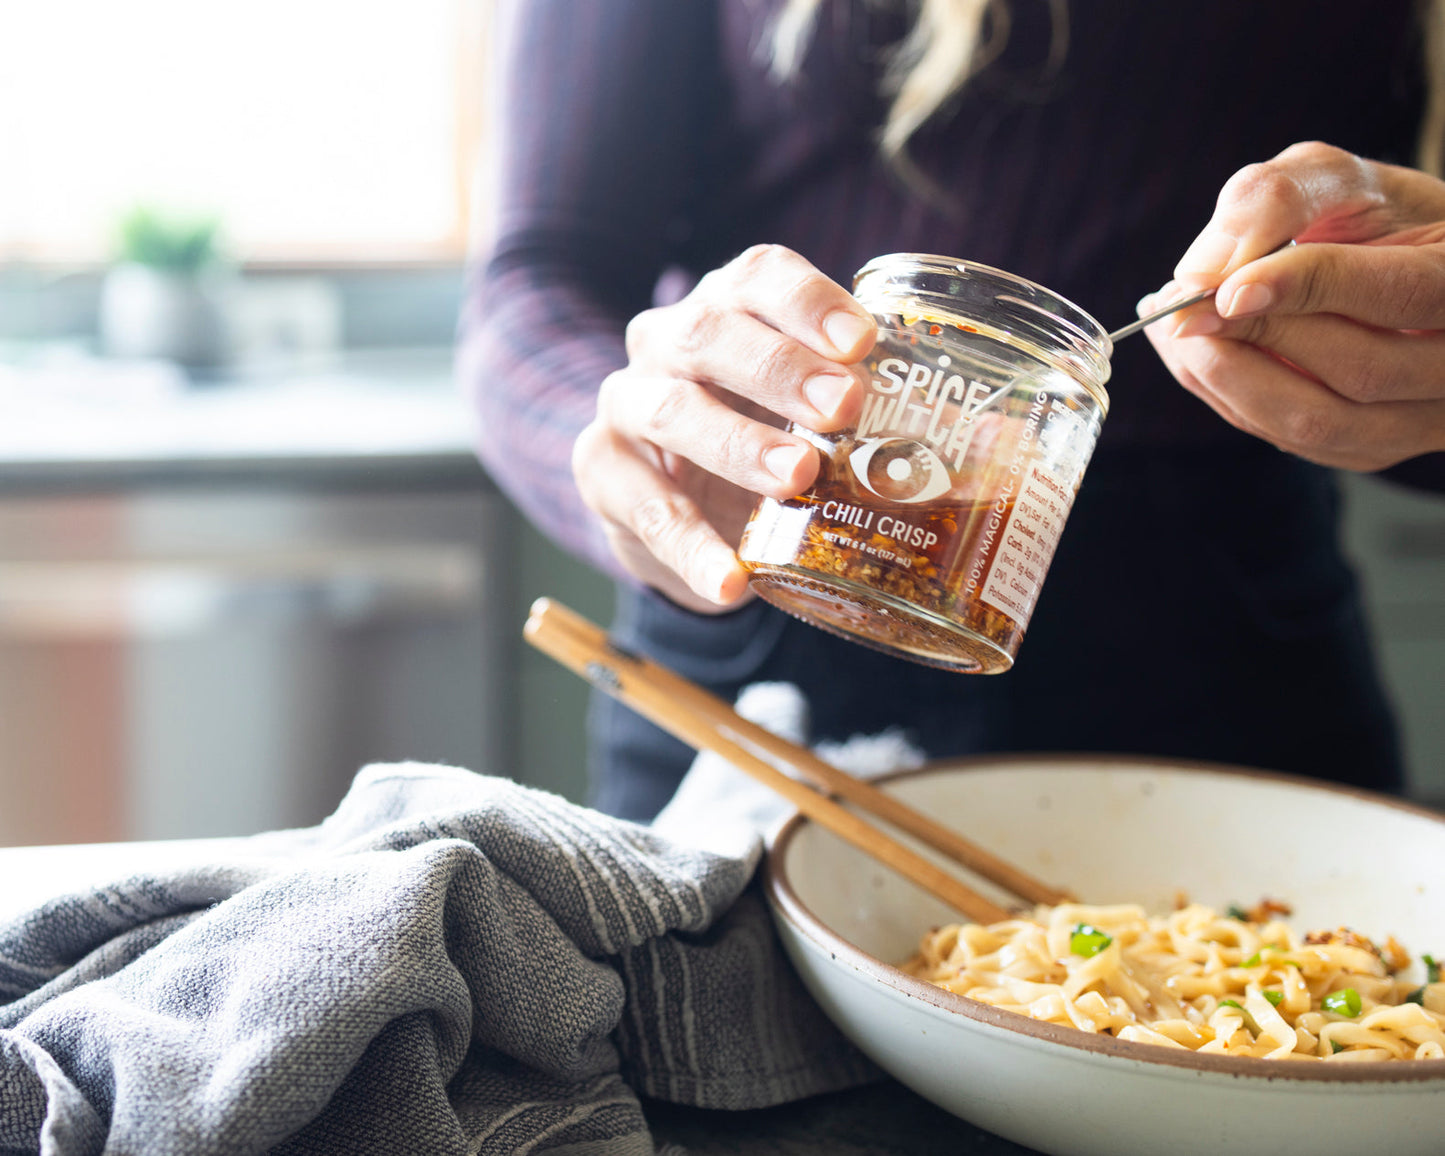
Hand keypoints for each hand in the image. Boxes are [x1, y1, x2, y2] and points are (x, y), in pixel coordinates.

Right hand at [571, 244, 874, 611]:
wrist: (667, 501)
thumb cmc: (757, 436)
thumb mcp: (806, 415)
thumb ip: (879, 415)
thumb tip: (995, 440)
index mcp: (726, 307)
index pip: (759, 277)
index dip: (808, 301)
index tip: (862, 341)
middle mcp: (666, 342)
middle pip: (710, 334)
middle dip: (780, 369)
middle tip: (843, 408)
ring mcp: (627, 405)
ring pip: (673, 411)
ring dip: (739, 445)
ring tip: (797, 481)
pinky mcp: (602, 473)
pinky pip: (645, 509)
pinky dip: (691, 548)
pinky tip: (732, 580)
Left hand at [1141, 141, 1444, 470]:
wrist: (1404, 273)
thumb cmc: (1376, 219)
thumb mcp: (1341, 182)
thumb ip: (1278, 199)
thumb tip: (1201, 271)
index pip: (1400, 293)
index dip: (1310, 288)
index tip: (1226, 288)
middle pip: (1359, 371)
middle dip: (1255, 338)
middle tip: (1177, 305)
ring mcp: (1423, 420)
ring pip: (1318, 423)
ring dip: (1227, 377)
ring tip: (1172, 327)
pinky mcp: (1371, 448)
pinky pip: (1290, 440)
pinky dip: (1227, 397)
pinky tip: (1193, 354)